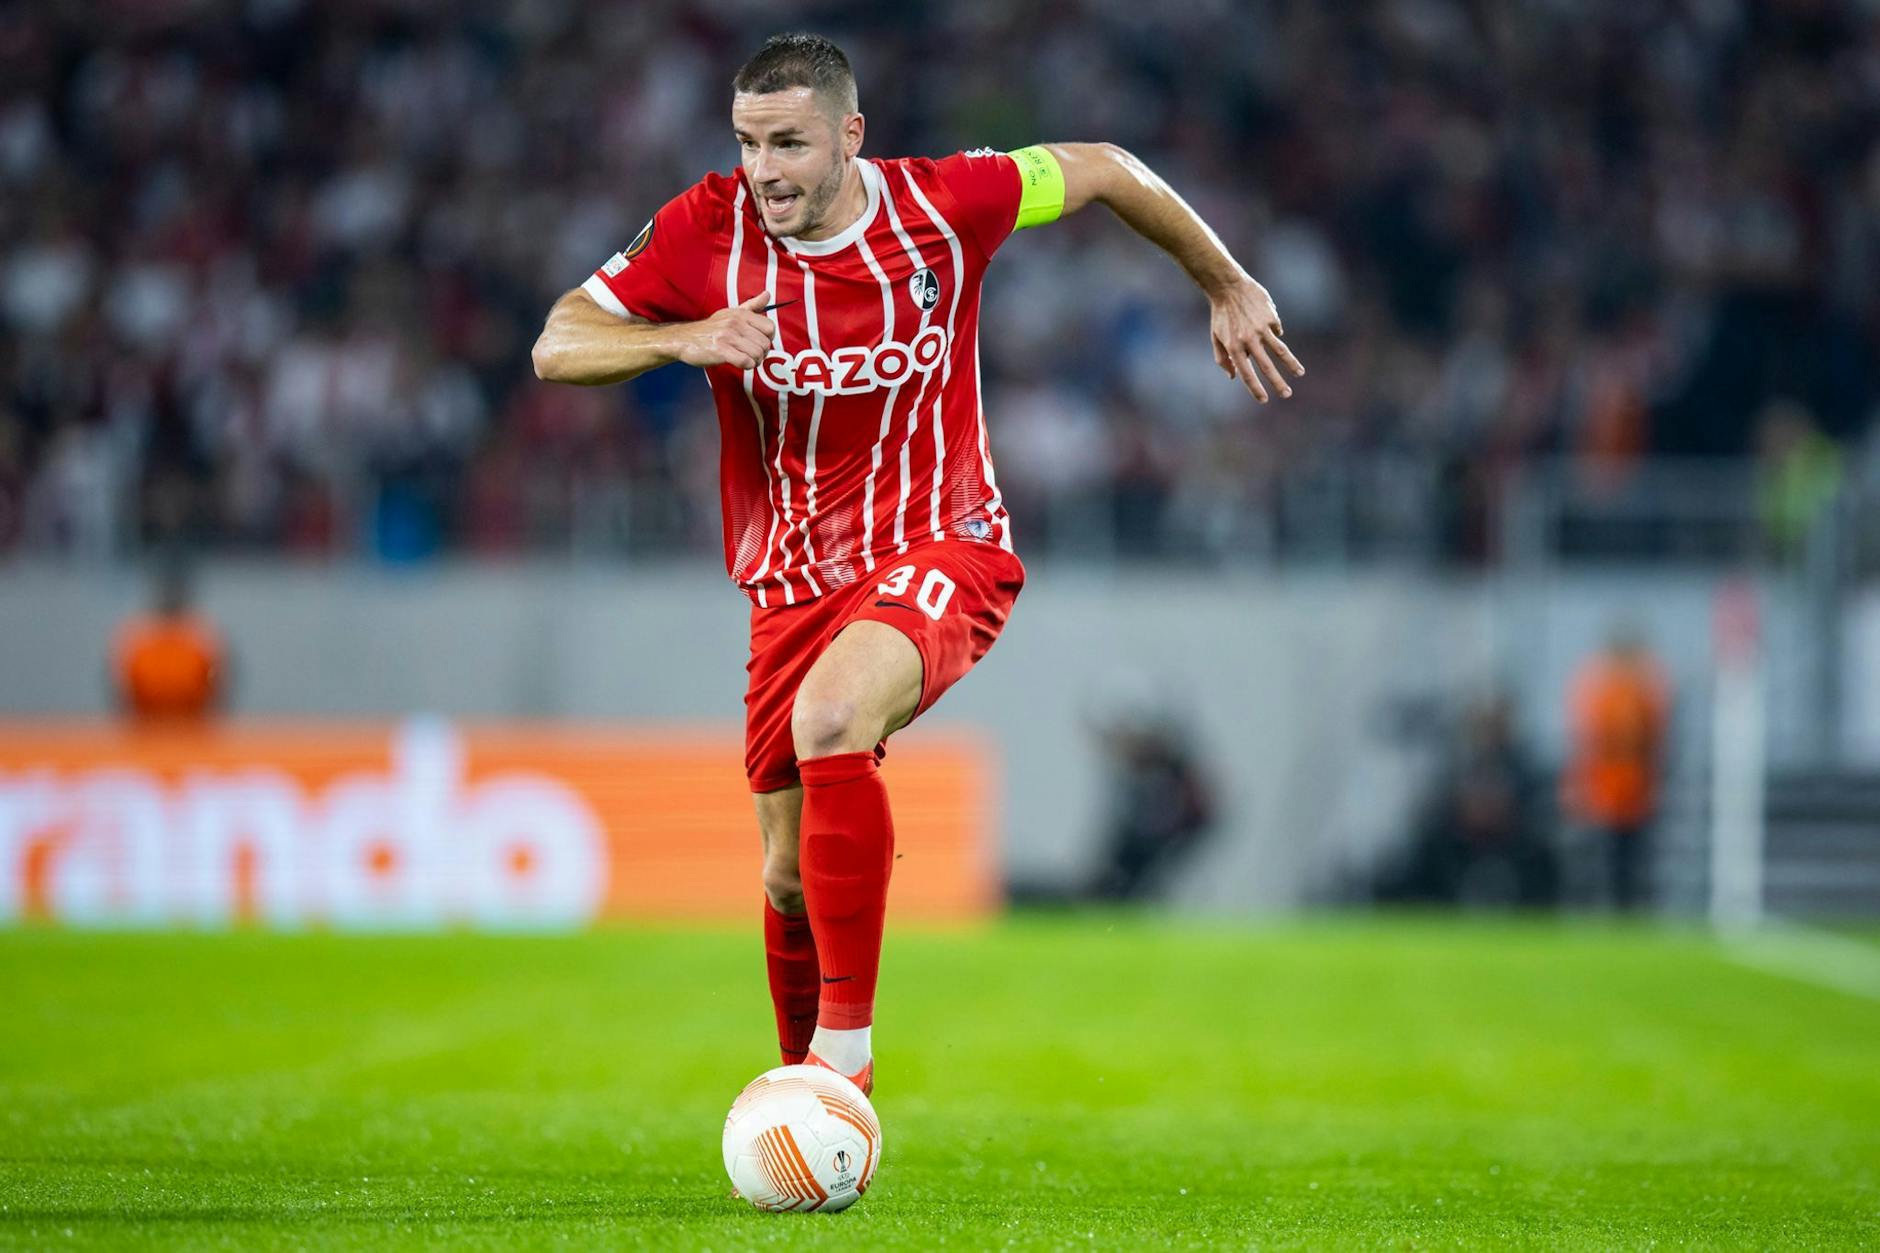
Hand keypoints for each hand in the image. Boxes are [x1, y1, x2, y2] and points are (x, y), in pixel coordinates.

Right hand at [674, 290, 776, 370]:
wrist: (683, 339)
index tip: (759, 343)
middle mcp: (735, 323)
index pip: (770, 327)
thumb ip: (751, 306)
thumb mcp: (731, 313)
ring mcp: (728, 337)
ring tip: (746, 360)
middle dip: (762, 353)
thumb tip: (768, 294)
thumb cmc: (710, 329)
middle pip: (765, 343)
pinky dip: (746, 366)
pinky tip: (740, 364)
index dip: (768, 338)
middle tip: (751, 355)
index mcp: (740, 314)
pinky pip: (745, 362)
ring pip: (757, 354)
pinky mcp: (721, 351)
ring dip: (754, 361)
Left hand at [1209, 278, 1303, 403]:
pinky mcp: (1270, 317)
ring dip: (1291, 364)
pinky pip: (1276, 331)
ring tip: (1300, 374)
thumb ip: (1223, 359)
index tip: (1264, 400)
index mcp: (1234, 347)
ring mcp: (1261, 328)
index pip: (1246, 374)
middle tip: (1287, 395)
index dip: (1255, 388)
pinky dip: (1275, 334)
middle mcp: (1248, 340)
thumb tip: (1233, 376)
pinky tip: (1269, 329)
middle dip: (1277, 383)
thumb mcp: (1216, 337)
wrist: (1228, 287)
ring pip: (1280, 350)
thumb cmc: (1220, 314)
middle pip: (1266, 366)